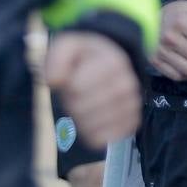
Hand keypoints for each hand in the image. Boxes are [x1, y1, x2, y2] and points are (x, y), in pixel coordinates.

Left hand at [44, 32, 140, 146]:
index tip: (73, 78)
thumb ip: (57, 58)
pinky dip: (93, 134)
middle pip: (81, 109)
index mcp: (114, 63)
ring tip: (86, 104)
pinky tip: (93, 120)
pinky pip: (104, 138)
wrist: (111, 62)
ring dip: (81, 119)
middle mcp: (127, 85)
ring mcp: (131, 105)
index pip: (77, 89)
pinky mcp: (132, 122)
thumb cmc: (85, 58)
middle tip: (78, 92)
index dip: (67, 87)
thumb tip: (54, 81)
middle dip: (72, 103)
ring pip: (91, 126)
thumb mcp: (69, 47)